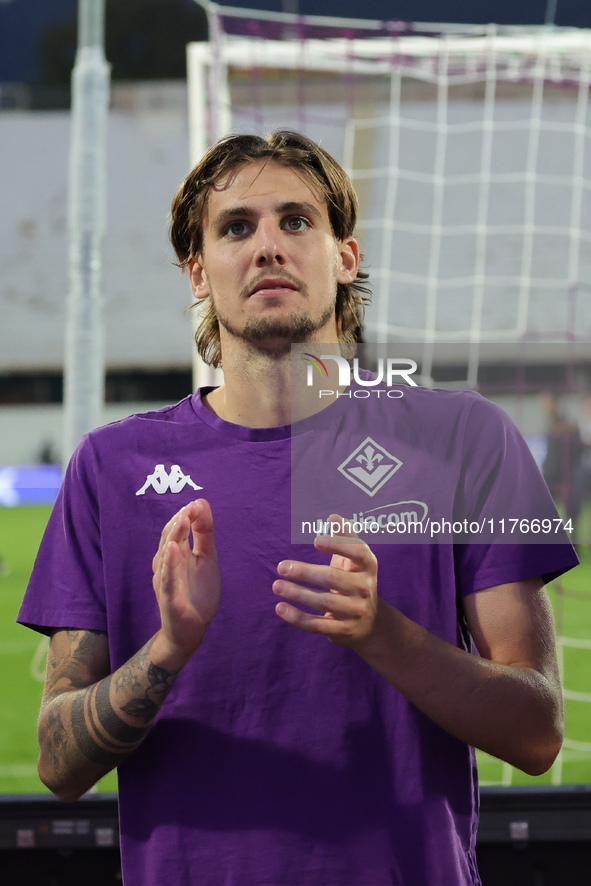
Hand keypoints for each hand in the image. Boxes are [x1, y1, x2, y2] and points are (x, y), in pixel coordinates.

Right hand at [152, 499, 220, 662]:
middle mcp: (167, 563)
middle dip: (180, 520)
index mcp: (177, 553)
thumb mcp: (206, 558)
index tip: (198, 503)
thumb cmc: (197, 593)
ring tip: (183, 519)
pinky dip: (170, 563)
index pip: (178, 529)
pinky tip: (173, 550)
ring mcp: (165, 579)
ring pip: (166, 554)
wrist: (191, 629)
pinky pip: (167, 578)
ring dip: (174, 535)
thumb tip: (201, 503)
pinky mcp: (168, 596)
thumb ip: (204, 534)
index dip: (186, 515)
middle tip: (191, 507)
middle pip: (170, 537)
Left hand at [273, 514, 377, 645]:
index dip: (338, 544)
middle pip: (334, 578)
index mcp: (368, 565)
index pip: (357, 552)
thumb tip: (334, 516)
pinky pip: (318, 625)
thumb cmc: (354, 579)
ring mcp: (355, 611)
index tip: (315, 540)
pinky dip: (297, 617)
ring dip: (298, 594)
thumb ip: (345, 536)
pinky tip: (280, 608)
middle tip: (281, 567)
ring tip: (276, 585)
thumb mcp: (355, 558)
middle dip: (305, 572)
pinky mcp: (343, 630)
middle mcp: (365, 588)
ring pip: (324, 602)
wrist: (370, 622)